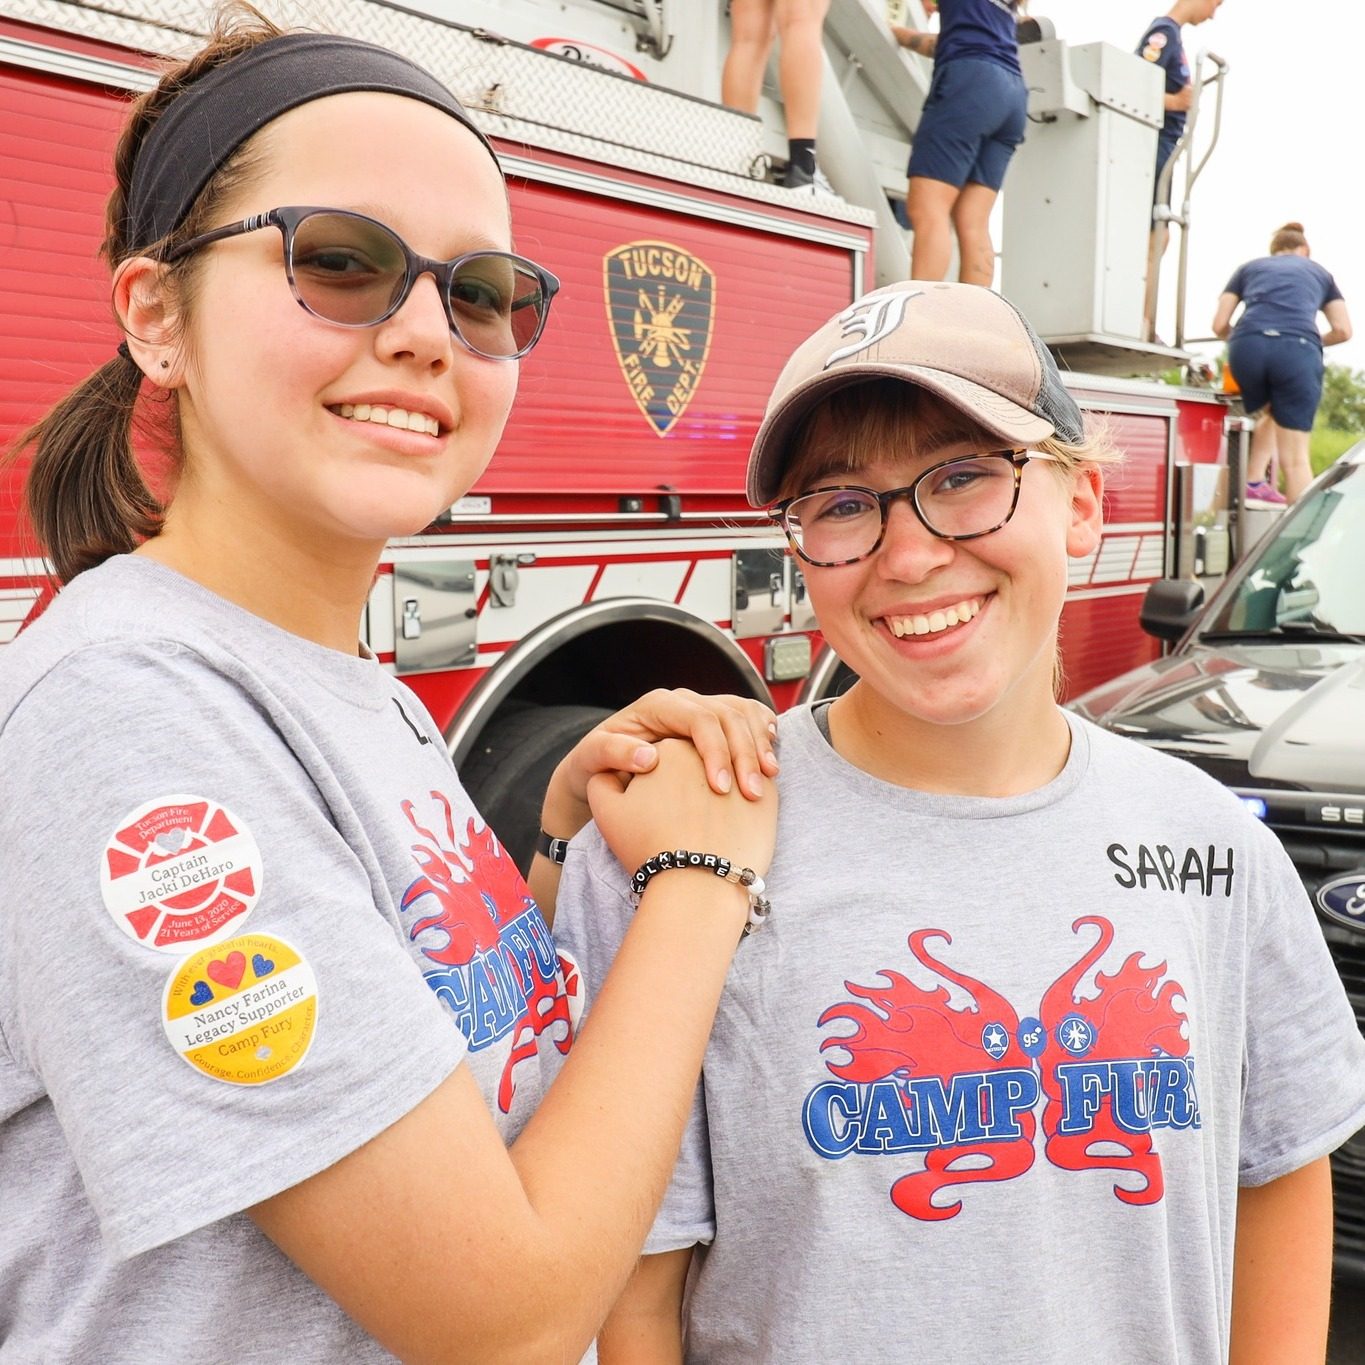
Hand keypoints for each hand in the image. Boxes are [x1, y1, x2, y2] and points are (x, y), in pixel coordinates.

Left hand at [541, 690, 777, 842]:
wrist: (604, 772)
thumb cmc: (595, 767)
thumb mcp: (593, 760)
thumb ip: (615, 754)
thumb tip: (650, 758)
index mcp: (657, 706)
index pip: (699, 719)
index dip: (715, 751)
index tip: (722, 788)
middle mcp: (683, 703)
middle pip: (728, 715)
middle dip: (745, 753)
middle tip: (752, 793)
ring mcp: (703, 711)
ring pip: (744, 713)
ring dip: (760, 744)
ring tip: (769, 778)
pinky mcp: (717, 726)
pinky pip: (750, 719)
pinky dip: (765, 735)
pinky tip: (770, 760)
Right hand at [587, 739, 776, 881]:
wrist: (697, 884)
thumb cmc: (649, 848)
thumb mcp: (607, 811)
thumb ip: (602, 780)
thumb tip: (610, 769)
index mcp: (670, 746)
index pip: (668, 748)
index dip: (661, 774)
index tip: (660, 802)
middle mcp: (709, 751)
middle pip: (702, 756)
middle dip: (695, 778)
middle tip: (684, 817)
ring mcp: (741, 768)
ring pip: (731, 769)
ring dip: (725, 786)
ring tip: (709, 824)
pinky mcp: (769, 794)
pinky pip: (757, 786)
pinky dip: (747, 799)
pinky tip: (735, 824)